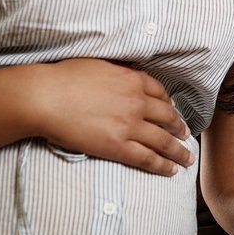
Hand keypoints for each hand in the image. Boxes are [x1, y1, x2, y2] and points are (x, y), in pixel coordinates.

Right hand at [18, 59, 193, 176]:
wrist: (46, 98)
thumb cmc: (65, 78)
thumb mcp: (100, 64)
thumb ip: (119, 69)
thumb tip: (126, 71)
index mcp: (133, 80)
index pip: (160, 94)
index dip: (169, 105)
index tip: (173, 111)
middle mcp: (137, 102)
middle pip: (168, 117)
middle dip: (179, 128)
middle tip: (185, 135)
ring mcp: (130, 125)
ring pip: (163, 141)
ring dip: (179, 151)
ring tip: (187, 158)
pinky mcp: (118, 147)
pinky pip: (147, 158)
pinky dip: (162, 165)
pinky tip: (171, 170)